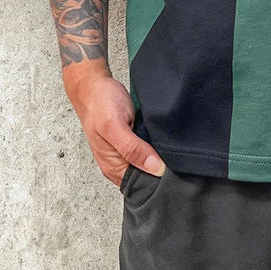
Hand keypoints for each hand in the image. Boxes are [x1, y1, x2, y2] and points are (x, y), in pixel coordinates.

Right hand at [66, 72, 166, 186]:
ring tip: (172, 149)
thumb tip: (154, 169)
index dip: (157, 180)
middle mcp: (119, 163)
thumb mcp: (114, 126)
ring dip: (160, 158)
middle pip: (145, 177)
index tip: (174, 171)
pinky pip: (147, 150)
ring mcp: (125, 152)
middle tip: (176, 157)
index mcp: (112, 167)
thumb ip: (132, 148)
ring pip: (148, 164)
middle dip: (161, 170)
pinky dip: (156, 147)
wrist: (94, 85)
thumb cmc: (100, 104)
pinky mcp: (132, 141)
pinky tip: (163, 141)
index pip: (140, 185)